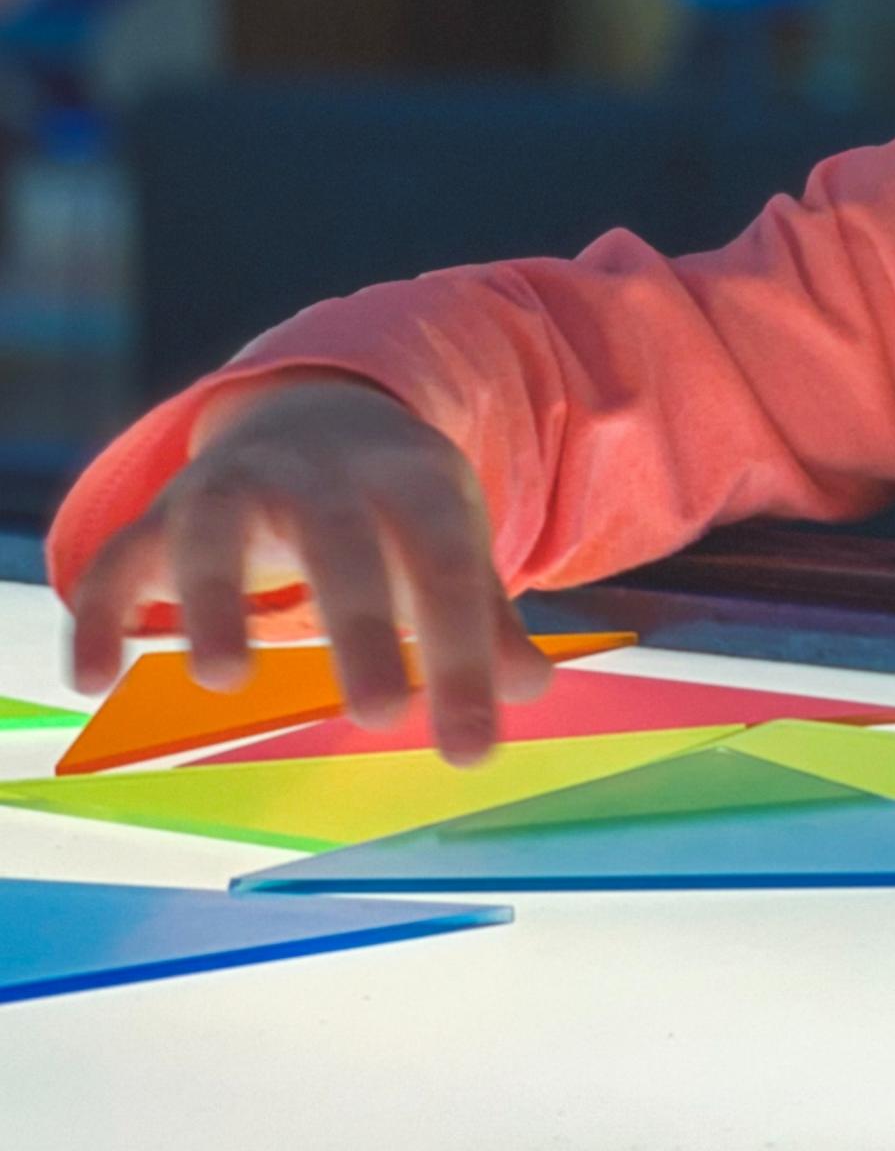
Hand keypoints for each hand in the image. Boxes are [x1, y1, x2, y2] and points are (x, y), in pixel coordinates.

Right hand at [65, 373, 555, 766]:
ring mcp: (234, 487)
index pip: (448, 570)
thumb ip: (486, 619)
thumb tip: (530, 688)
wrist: (316, 412)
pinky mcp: (161, 515)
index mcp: (414, 483)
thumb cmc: (395, 507)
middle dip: (363, 627)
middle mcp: (323, 476)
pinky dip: (101, 613)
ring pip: (217, 531)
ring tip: (227, 680)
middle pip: (342, 544)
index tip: (473, 750)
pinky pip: (120, 558)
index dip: (463, 658)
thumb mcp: (451, 541)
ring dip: (218, 599)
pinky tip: (95, 678)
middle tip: (384, 714)